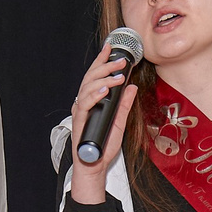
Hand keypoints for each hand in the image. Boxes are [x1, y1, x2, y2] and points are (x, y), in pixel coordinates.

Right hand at [66, 41, 138, 206]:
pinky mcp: (79, 120)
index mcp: (93, 100)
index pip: (96, 75)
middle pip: (91, 77)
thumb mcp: (120, 121)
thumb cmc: (104, 145)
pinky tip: (105, 90)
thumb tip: (132, 87)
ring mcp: (81, 110)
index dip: (102, 60)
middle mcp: (85, 102)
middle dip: (105, 65)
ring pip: (87, 87)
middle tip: (121, 60)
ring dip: (103, 79)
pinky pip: (84, 103)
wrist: (95, 165)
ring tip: (118, 76)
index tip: (111, 47)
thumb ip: (124, 104)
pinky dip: (95, 95)